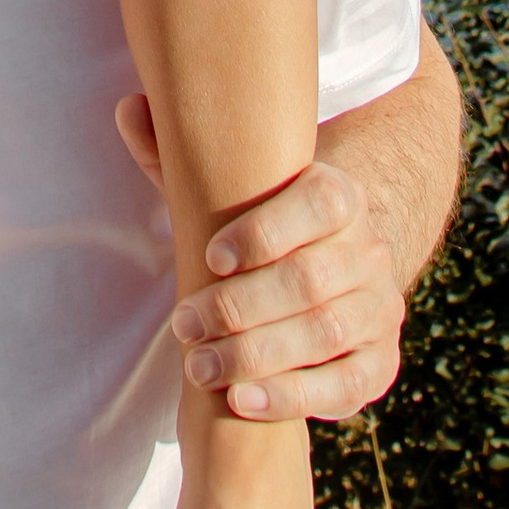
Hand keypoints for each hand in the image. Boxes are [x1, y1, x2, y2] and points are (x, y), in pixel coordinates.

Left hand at [118, 96, 407, 421]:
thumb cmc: (258, 226)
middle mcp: (369, 248)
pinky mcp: (380, 361)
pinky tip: (242, 400)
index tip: (210, 256)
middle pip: (310, 278)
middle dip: (240, 307)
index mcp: (338, 194)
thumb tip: (129, 108)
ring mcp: (380, 306)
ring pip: (325, 332)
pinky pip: (345, 385)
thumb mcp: (225, 190)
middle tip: (183, 325)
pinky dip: (292, 395)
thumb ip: (176, 155)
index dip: (265, 231)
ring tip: (199, 366)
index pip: (317, 202)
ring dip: (256, 355)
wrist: (331, 269)